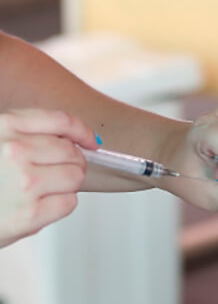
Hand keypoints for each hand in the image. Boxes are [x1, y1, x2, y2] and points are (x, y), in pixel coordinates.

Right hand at [0, 109, 98, 247]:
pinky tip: (36, 208)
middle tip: (57, 175)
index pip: (61, 120)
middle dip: (72, 163)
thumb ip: (25, 135)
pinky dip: (59, 206)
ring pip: (75, 176)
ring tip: (42, 192)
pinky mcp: (29, 215)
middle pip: (72, 152)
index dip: (82, 131)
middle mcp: (14, 150)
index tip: (92, 141)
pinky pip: (68, 203)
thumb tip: (79, 141)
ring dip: (66, 185)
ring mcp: (24, 182)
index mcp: (4, 126)